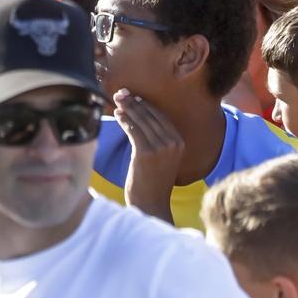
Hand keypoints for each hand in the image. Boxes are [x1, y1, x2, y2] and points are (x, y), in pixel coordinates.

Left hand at [112, 89, 181, 220]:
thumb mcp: (161, 158)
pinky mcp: (146, 153)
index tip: (133, 96)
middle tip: (121, 93)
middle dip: (134, 102)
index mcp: (180, 142)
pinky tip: (118, 115)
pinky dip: (125, 120)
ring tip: (117, 100)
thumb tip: (137, 118)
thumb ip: (155, 140)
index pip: (161, 117)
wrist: (151, 205)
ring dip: (128, 108)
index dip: (145, 104)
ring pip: (141, 120)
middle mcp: (173, 143)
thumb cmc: (152, 183)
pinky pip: (133, 130)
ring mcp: (161, 147)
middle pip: (151, 115)